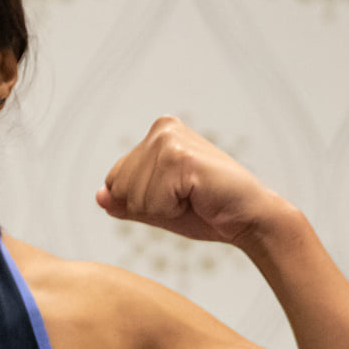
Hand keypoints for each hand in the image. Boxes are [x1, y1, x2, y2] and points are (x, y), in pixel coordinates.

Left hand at [97, 116, 289, 246]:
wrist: (249, 219)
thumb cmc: (208, 211)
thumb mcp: (157, 208)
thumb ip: (127, 201)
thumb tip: (99, 196)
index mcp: (156, 134)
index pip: (115, 179)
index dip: (141, 201)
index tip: (175, 196)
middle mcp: (161, 129)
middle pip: (120, 187)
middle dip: (150, 205)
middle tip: (187, 199)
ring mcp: (170, 141)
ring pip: (134, 197)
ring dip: (163, 209)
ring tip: (193, 198)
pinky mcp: (180, 158)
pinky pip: (151, 202)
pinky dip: (172, 211)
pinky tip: (198, 198)